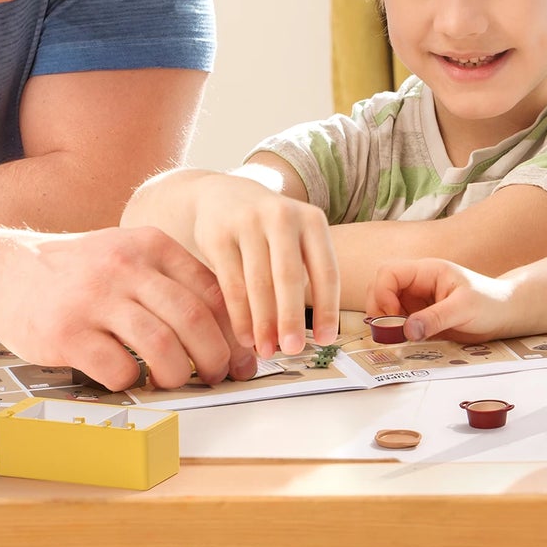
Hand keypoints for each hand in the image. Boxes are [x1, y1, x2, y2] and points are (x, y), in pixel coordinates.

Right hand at [0, 225, 257, 390]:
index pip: (210, 289)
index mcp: (149, 245)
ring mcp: (94, 299)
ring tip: (176, 381)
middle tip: (218, 375)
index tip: (244, 355)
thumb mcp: (128, 255)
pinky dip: (133, 381)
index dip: (233, 329)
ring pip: (162, 346)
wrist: (6, 271)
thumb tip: (227, 327)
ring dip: (179, 374)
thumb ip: (171, 280)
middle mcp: (125, 267)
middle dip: (216, 356)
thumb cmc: (78, 271)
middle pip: (193, 319)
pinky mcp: (67, 333)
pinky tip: (128, 376)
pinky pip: (118, 368)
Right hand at [123, 169, 338, 356]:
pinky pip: (231, 283)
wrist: (222, 195)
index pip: (326, 270)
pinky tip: (244, 336)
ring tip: (266, 351)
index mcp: (312, 220)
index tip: (327, 341)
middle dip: (291, 319)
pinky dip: (239, 315)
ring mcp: (248, 222)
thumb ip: (303, 275)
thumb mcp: (295, 239)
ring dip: (263, 322)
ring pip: (258, 283)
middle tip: (293, 351)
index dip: (327, 308)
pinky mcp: (218, 234)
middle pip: (290, 277)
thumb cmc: (269, 231)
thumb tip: (308, 335)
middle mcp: (282, 216)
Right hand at [364, 258, 515, 342]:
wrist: (504, 314)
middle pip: (379, 288)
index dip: (382, 293)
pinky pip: (397, 322)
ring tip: (398, 338)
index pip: (388, 272)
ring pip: (385, 306)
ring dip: (385, 322)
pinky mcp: (420, 317)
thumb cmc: (489, 303)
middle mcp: (417, 284)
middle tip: (391, 331)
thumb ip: (435, 318)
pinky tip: (405, 342)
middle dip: (378, 309)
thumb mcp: (464, 309)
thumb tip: (407, 330)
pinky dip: (394, 332)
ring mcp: (416, 301)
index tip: (393, 316)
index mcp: (426, 272)